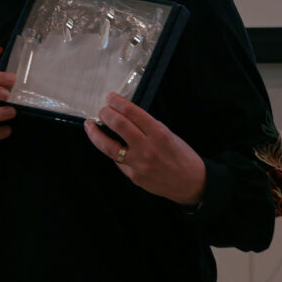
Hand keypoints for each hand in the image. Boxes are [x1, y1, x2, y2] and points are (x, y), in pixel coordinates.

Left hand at [83, 92, 204, 205]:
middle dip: (106, 113)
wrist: (191, 183)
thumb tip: (125, 116)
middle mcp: (147, 148)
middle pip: (119, 125)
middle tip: (102, 109)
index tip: (110, 97)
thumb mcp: (169, 134)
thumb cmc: (182, 155)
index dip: (117, 102)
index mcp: (159, 133)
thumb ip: (148, 126)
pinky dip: (111, 150)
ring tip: (90, 125)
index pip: (132, 112)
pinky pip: (117, 160)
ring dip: (95, 133)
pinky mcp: (133, 176)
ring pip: (108, 146)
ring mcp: (138, 164)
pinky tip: (108, 144)